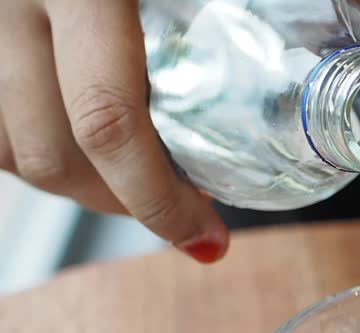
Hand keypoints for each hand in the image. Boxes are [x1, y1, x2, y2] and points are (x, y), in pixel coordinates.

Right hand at [0, 0, 228, 263]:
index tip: (204, 238)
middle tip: (185, 210)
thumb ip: (226, 22)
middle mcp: (12, 8)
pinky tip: (86, 144)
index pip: (107, 124)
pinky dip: (43, 149)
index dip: (158, 200)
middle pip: (54, 156)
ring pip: (14, 151)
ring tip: (140, 177)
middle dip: (124, 204)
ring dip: (80, 185)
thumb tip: (287, 90)